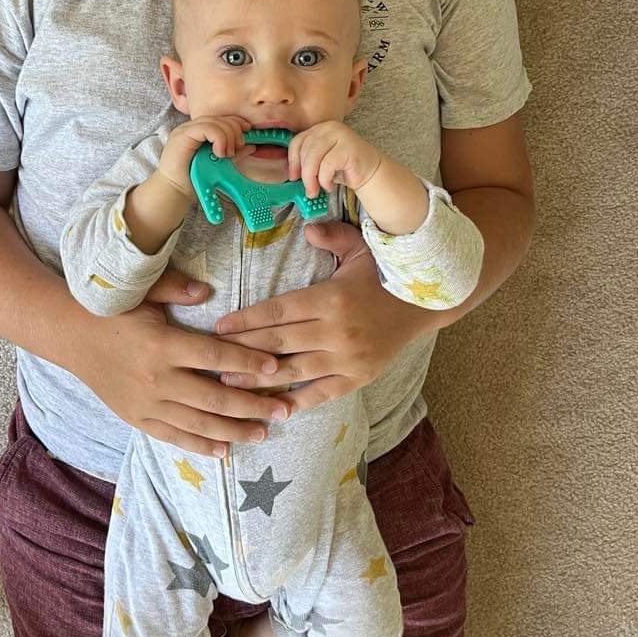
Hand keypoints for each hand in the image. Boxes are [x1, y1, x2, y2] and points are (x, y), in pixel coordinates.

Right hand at [71, 267, 292, 458]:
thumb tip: (210, 291)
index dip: (248, 362)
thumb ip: (177, 289)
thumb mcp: (143, 291)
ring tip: (264, 432)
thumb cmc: (112, 309)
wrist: (71, 335)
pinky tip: (224, 450)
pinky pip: (173, 436)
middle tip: (285, 410)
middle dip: (254, 405)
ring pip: (199, 423)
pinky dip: (200, 445)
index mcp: (162, 344)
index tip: (276, 367)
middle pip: (215, 397)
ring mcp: (146, 403)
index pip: (215, 357)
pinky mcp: (136, 418)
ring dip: (235, 430)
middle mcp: (156, 378)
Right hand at [158, 115, 255, 197]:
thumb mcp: (220, 165)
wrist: (175, 192)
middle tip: (237, 148)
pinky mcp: (182, 135)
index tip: (248, 133)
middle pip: (219, 118)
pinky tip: (220, 152)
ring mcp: (185, 130)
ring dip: (227, 137)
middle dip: (234, 130)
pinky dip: (219, 139)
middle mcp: (192, 128)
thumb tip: (251, 146)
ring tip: (226, 154)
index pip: (221, 118)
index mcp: (199, 132)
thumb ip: (233, 153)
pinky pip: (206, 128)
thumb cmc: (194, 180)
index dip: (236, 123)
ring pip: (214, 122)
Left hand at [213, 220, 430, 410]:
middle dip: (243, 350)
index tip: (220, 328)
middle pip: (279, 342)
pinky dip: (297, 402)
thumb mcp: (361, 248)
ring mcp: (348, 357)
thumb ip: (331, 237)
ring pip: (294, 370)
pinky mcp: (358, 377)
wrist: (427, 304)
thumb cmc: (385, 275)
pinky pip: (322, 393)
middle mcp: (337, 330)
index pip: (279, 311)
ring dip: (260, 378)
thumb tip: (306, 228)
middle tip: (211, 358)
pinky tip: (273, 408)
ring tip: (229, 383)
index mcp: (331, 298)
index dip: (247, 320)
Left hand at [287, 121, 381, 197]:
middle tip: (308, 190)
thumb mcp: (320, 162)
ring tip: (317, 190)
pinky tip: (330, 186)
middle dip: (304, 174)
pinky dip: (325, 180)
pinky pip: (327, 165)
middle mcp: (329, 128)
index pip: (298, 141)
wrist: (370, 172)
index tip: (293, 177)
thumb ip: (307, 161)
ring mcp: (340, 135)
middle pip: (305, 150)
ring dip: (312, 179)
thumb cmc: (343, 168)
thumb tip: (291, 174)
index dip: (293, 161)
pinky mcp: (348, 147)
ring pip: (314, 157)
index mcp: (320, 129)